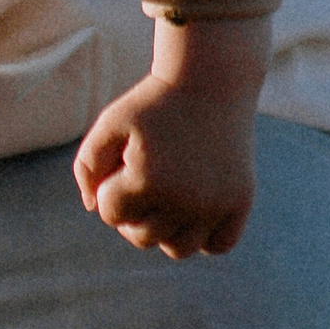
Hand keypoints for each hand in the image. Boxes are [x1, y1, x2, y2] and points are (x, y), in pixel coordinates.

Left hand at [72, 15, 271, 258]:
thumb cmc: (155, 102)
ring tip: (165, 199)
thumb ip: (88, 165)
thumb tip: (93, 208)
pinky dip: (204, 236)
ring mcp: (215, 204)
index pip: (111, 213)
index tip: (122, 162)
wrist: (211, 78)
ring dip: (164, 231)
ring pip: (178, 250)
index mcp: (147, 179)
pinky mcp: (241, 202)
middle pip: (141, 237)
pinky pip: (218, 245)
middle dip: (133, 213)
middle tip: (142, 181)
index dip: (110, 189)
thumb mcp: (111, 122)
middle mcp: (184, 199)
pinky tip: (195, 208)